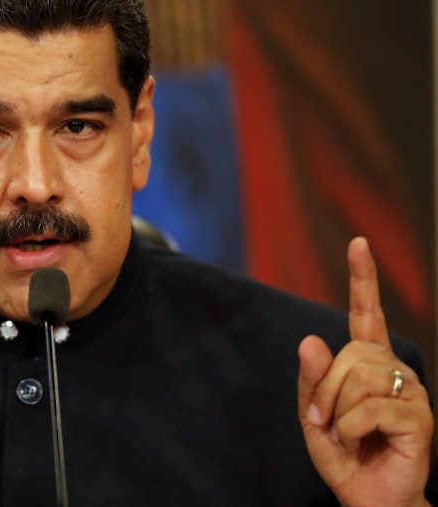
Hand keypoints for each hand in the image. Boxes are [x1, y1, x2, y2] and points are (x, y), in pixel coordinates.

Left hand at [298, 237, 432, 506]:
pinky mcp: (419, 417)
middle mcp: (393, 369)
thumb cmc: (344, 454)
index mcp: (367, 363)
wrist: (368, 496)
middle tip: (325, 422)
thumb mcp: (314, 415)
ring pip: (357, 378)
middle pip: (348, 354)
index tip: (358, 243)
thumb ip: (312, 380)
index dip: (362, 279)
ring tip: (345, 434)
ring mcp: (410, 391)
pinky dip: (350, 428)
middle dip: (324, 390)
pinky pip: (369, 407)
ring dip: (336, 411)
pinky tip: (361, 441)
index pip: (364, 313)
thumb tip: (311, 340)